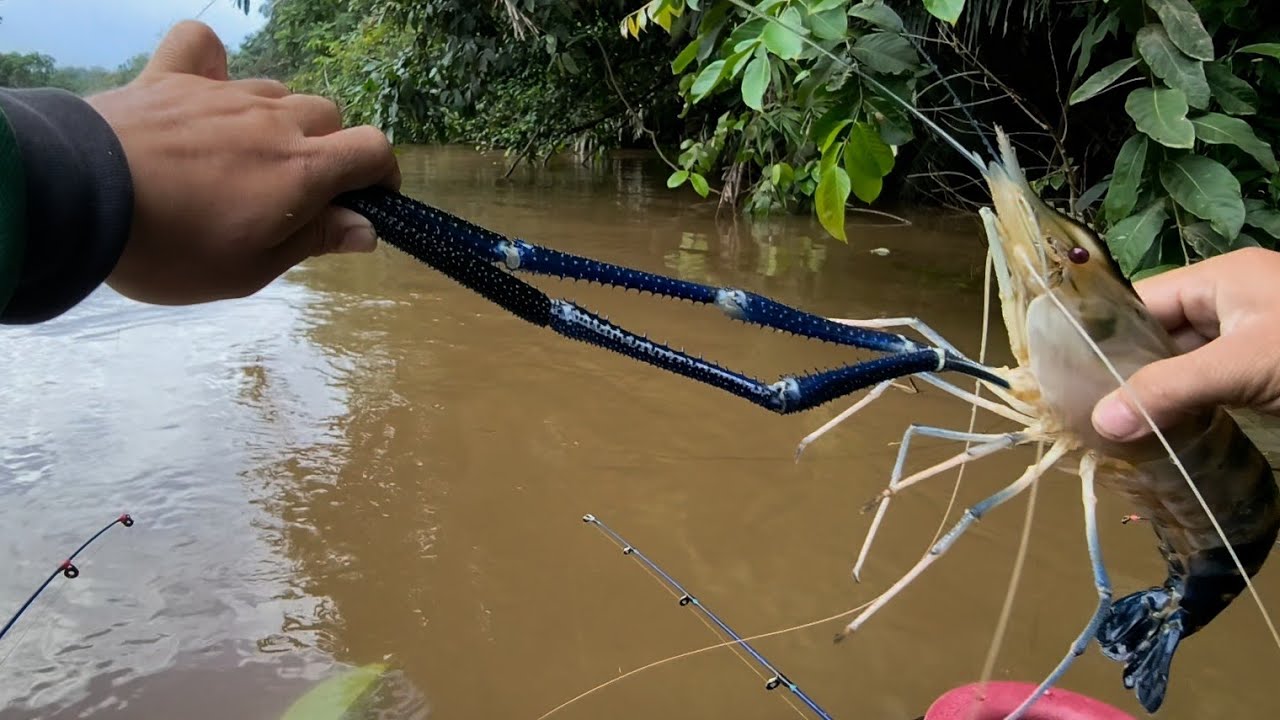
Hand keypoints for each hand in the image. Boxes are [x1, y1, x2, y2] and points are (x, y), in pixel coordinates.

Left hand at [86, 20, 399, 304]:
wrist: (82, 201)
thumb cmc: (172, 250)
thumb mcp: (250, 269)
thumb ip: (312, 239)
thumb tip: (367, 229)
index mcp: (302, 170)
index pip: (373, 149)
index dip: (380, 173)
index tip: (364, 200)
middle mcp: (273, 121)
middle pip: (328, 116)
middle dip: (325, 149)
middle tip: (291, 190)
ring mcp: (222, 93)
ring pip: (276, 91)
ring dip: (275, 119)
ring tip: (242, 156)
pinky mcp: (171, 76)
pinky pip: (202, 46)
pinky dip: (213, 63)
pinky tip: (208, 90)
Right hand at [1091, 247, 1279, 441]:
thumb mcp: (1237, 366)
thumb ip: (1169, 390)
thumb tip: (1100, 422)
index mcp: (1217, 279)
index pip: (1142, 302)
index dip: (1105, 335)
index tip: (1068, 373)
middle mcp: (1227, 301)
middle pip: (1160, 333)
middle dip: (1128, 369)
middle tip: (1087, 408)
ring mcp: (1247, 336)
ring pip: (1184, 362)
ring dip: (1158, 392)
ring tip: (1113, 424)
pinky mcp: (1261, 368)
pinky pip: (1211, 382)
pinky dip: (1187, 404)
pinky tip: (1159, 428)